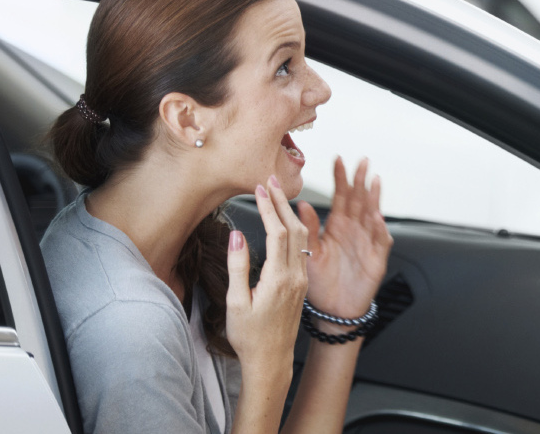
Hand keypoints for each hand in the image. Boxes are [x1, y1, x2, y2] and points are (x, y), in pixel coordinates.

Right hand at [225, 177, 308, 377]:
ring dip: (290, 213)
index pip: (277, 233)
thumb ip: (237, 267)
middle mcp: (295, 276)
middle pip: (293, 229)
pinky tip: (287, 222)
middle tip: (271, 180)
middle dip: (282, 202)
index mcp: (278, 279)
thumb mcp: (236, 303)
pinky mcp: (301, 284)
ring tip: (278, 195)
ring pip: (302, 238)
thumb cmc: (249, 336)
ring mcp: (301, 280)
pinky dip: (295, 229)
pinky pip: (303, 249)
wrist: (271, 360)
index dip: (269, 207)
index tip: (260, 188)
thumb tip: (237, 235)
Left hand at [297, 157, 392, 327]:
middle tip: (361, 161)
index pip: (339, 197)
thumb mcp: (309, 254)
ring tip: (373, 180)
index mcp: (336, 227)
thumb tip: (301, 204)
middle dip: (360, 180)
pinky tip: (376, 216)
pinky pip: (379, 241)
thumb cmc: (319, 283)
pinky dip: (379, 228)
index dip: (340, 178)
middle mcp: (354, 231)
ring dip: (374, 198)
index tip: (337, 159)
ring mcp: (367, 243)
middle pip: (359, 200)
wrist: (333, 311)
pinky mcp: (376, 259)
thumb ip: (308, 229)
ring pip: (372, 215)